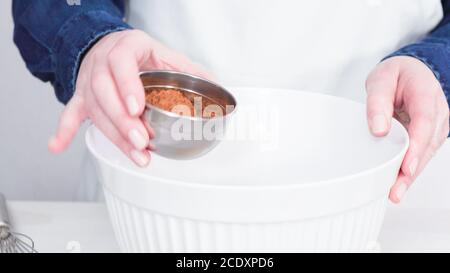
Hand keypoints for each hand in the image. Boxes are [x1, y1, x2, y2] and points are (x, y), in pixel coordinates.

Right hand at [48, 29, 211, 166]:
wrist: (110, 46)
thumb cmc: (140, 54)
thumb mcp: (165, 54)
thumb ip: (190, 71)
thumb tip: (217, 87)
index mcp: (127, 48)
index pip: (122, 63)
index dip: (127, 85)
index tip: (137, 108)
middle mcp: (102, 63)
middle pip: (104, 91)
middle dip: (123, 120)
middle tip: (141, 141)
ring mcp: (89, 81)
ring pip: (94, 109)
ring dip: (113, 135)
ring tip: (135, 155)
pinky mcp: (82, 97)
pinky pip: (70, 112)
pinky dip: (64, 130)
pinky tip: (57, 146)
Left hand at [366, 56, 448, 202]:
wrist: (410, 71)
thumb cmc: (396, 75)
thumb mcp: (380, 80)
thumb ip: (378, 103)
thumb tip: (379, 130)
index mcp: (426, 94)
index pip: (425, 122)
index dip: (417, 146)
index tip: (407, 166)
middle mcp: (437, 112)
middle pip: (428, 144)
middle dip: (412, 169)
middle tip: (395, 189)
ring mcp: (436, 125)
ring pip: (426, 153)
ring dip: (411, 174)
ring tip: (394, 192)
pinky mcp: (429, 135)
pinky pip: (422, 153)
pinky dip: (410, 169)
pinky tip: (399, 184)